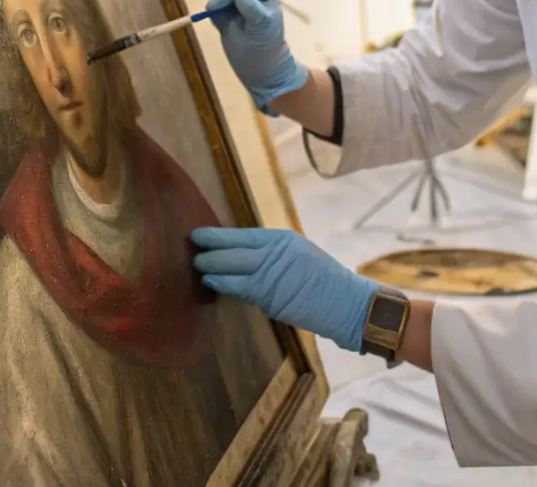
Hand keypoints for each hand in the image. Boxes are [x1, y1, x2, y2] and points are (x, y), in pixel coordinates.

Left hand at [191, 226, 376, 352]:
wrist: (345, 302)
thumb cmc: (323, 281)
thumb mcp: (299, 255)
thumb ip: (272, 254)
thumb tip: (242, 256)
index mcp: (282, 238)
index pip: (242, 234)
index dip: (219, 235)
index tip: (200, 233)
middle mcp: (275, 251)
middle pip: (233, 246)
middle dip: (210, 247)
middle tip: (191, 246)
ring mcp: (272, 272)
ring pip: (233, 265)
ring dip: (212, 265)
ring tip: (197, 264)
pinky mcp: (270, 294)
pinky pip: (240, 286)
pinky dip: (223, 282)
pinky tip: (211, 280)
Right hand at [205, 0, 308, 111]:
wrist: (263, 73)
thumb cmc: (266, 50)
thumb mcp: (262, 27)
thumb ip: (251, 9)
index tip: (219, 5)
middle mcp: (252, 0)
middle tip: (211, 9)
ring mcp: (239, 10)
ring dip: (217, 7)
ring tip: (218, 23)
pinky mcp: (229, 20)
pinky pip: (218, 12)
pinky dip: (214, 16)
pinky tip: (218, 27)